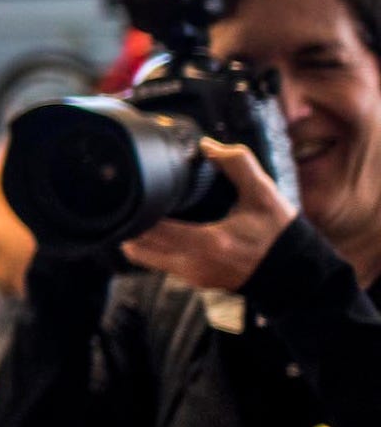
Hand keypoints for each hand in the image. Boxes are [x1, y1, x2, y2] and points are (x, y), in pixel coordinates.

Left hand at [120, 138, 295, 292]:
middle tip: (129, 199)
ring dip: (138, 236)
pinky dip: (152, 246)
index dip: (135, 210)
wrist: (297, 274)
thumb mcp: (264, 195)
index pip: (152, 229)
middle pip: (138, 246)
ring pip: (145, 257)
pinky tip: (159, 227)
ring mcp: (192, 276)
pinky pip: (159, 263)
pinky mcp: (194, 280)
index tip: (130, 191)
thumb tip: (207, 146)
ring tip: (142, 210)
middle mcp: (193, 264)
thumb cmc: (280, 235)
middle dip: (130, 223)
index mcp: (208, 242)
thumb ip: (238, 165)